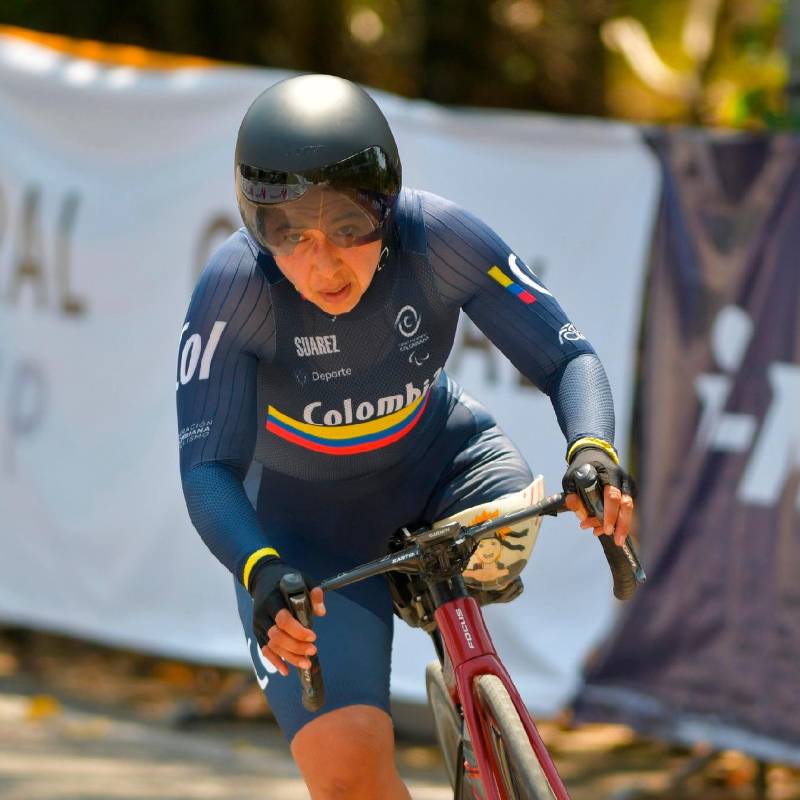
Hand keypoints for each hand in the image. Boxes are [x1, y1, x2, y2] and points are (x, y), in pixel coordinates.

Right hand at [248, 558, 325, 676]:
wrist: (263, 577)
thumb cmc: (286, 579)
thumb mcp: (302, 579)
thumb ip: (314, 593)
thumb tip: (322, 612)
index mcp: (273, 600)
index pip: (283, 619)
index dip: (297, 631)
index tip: (313, 636)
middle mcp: (262, 614)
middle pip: (277, 636)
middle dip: (296, 646)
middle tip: (313, 650)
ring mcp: (259, 624)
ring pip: (272, 646)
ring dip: (289, 656)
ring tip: (306, 663)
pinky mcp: (259, 632)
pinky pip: (265, 650)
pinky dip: (275, 661)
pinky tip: (286, 670)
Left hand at [562, 446, 635, 546]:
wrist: (593, 454)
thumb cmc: (580, 468)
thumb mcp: (570, 479)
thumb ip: (572, 496)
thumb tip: (580, 514)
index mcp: (606, 473)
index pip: (612, 495)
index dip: (610, 513)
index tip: (606, 529)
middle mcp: (621, 478)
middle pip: (626, 505)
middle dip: (622, 525)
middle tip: (616, 540)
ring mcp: (627, 484)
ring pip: (629, 508)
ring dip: (619, 525)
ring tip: (599, 533)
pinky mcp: (630, 490)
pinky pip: (628, 508)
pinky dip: (618, 519)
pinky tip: (603, 527)